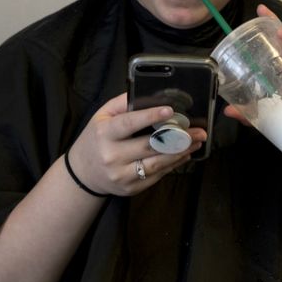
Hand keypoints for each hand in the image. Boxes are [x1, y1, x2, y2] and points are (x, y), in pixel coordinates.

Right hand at [68, 92, 206, 195]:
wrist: (83, 173)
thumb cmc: (96, 139)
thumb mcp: (102, 116)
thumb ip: (123, 103)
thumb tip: (149, 93)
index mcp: (104, 134)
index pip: (129, 123)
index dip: (150, 116)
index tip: (170, 110)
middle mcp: (112, 156)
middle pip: (150, 146)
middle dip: (178, 138)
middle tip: (198, 131)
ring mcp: (121, 175)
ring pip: (157, 163)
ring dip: (181, 152)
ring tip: (197, 142)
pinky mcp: (131, 188)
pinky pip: (157, 175)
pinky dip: (173, 164)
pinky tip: (184, 154)